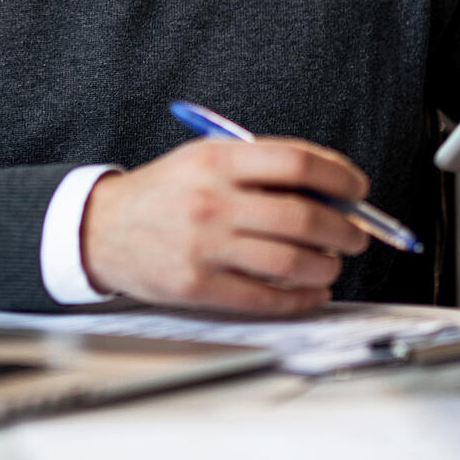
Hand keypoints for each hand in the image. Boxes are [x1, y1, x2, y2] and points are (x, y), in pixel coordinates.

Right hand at [80, 137, 369, 313]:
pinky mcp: (198, 285)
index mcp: (217, 160)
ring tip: (330, 263)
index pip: (298, 164)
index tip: (357, 190)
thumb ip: (262, 169)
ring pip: (292, 262)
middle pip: (304, 217)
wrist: (101, 229)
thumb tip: (333, 193)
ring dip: (326, 266)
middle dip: (345, 230)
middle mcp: (212, 200)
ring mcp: (204, 245)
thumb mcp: (205, 160)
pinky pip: (267, 298)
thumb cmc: (164, 193)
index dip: (341, 177)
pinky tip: (310, 292)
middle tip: (355, 236)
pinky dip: (301, 298)